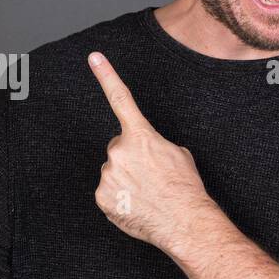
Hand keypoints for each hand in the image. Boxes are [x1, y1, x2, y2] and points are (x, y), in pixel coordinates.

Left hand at [87, 50, 210, 254]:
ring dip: (125, 179)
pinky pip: (108, 192)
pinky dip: (119, 197)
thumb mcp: (177, 154)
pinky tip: (136, 203)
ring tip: (145, 192)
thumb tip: (144, 150)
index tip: (94, 58)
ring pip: (113, 171)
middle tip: (149, 175)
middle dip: (130, 158)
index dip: (106, 75)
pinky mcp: (102, 197)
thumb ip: (153, 144)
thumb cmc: (185, 188)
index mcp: (140, 135)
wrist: (184, 221)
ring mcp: (108, 175)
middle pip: (118, 148)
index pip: (120, 99)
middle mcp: (119, 152)